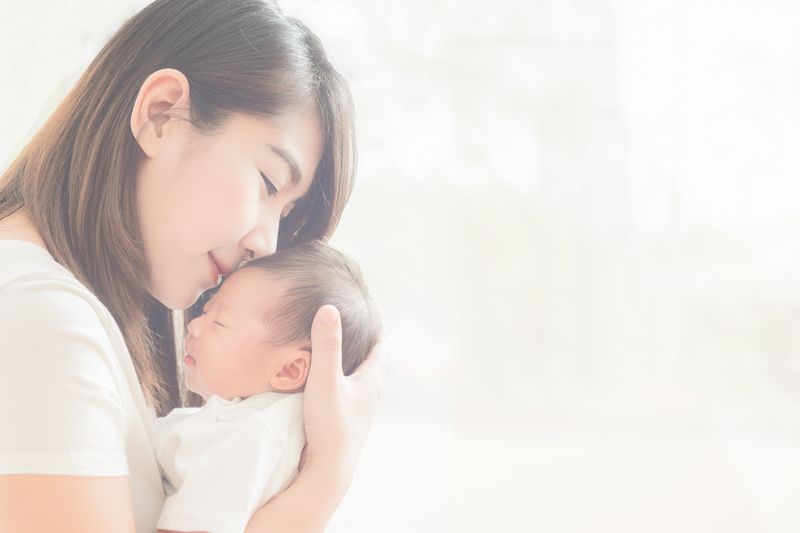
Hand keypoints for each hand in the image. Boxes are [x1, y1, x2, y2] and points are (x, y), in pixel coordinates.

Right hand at [300, 305, 388, 487]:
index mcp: (372, 381)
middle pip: (370, 363)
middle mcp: (369, 396)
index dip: (375, 328)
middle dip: (361, 344)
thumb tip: (329, 308)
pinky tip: (320, 385)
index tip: (365, 312)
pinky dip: (337, 384)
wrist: (328, 472)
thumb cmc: (331, 426)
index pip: (381, 347)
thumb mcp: (325, 380)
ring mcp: (358, 412)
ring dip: (348, 366)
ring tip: (332, 352)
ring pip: (356, 381)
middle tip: (346, 326)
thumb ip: (326, 345)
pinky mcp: (344, 424)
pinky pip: (344, 396)